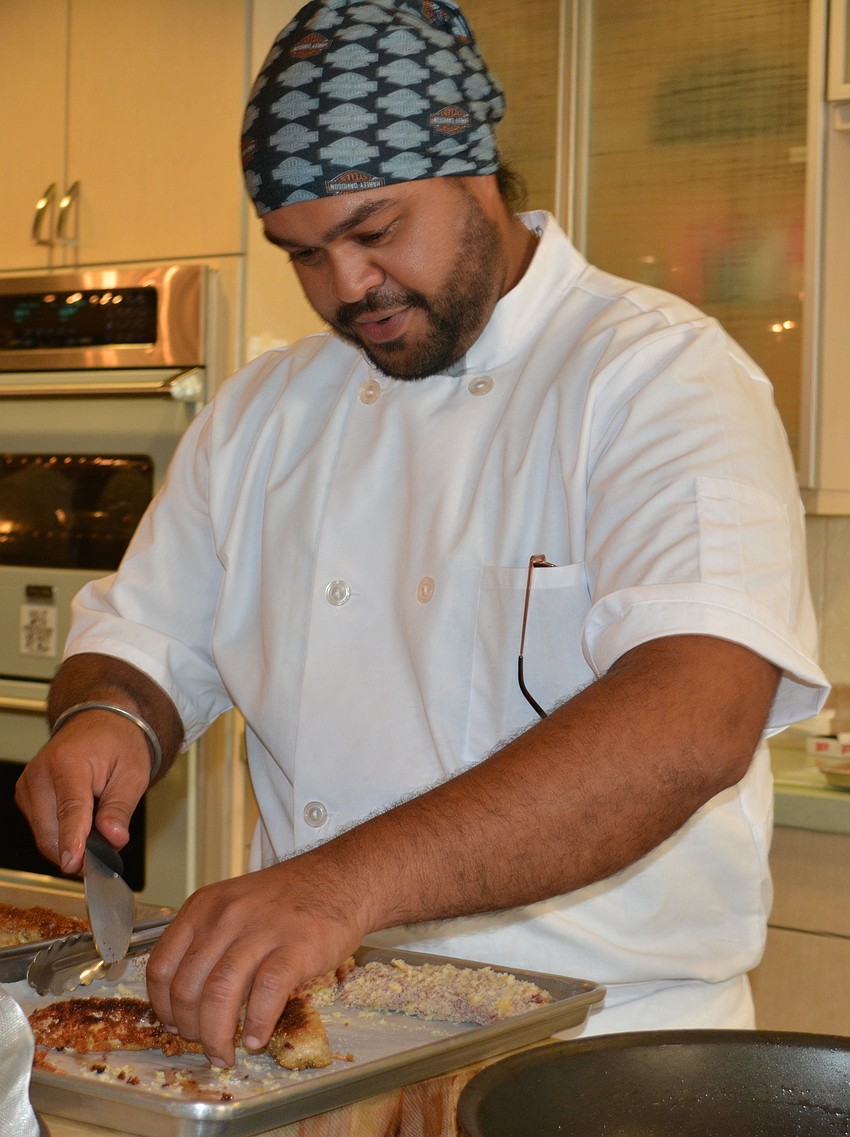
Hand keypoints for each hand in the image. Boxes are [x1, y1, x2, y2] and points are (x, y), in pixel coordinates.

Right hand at [15, 710, 151, 875]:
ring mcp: (28, 786)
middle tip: (110, 851)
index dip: (72, 840)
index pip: (69, 809)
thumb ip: (121, 808)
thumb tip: (114, 839)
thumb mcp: (133, 773)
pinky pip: (43, 830)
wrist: (99, 722)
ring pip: (45, 837)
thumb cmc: (117, 743)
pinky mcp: (26, 796)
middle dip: (80, 850)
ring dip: (72, 844)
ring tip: (100, 825)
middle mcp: (40, 773)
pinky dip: (63, 835)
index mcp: (67, 762)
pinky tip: (83, 822)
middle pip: (51, 831)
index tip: (74, 864)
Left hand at [145, 856, 366, 1066]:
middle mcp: (226, 916)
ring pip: (219, 995)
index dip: (162, 1007)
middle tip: (204, 1044)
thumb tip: (185, 1004)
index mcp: (204, 907)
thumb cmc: (286, 899)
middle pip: (187, 988)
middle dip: (190, 1029)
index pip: (161, 967)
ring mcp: (261, 930)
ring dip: (216, 1036)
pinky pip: (265, 994)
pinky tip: (257, 1039)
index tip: (175, 1025)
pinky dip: (257, 1025)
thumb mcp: (233, 904)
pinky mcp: (296, 947)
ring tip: (224, 1054)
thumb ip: (207, 942)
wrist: (340, 878)